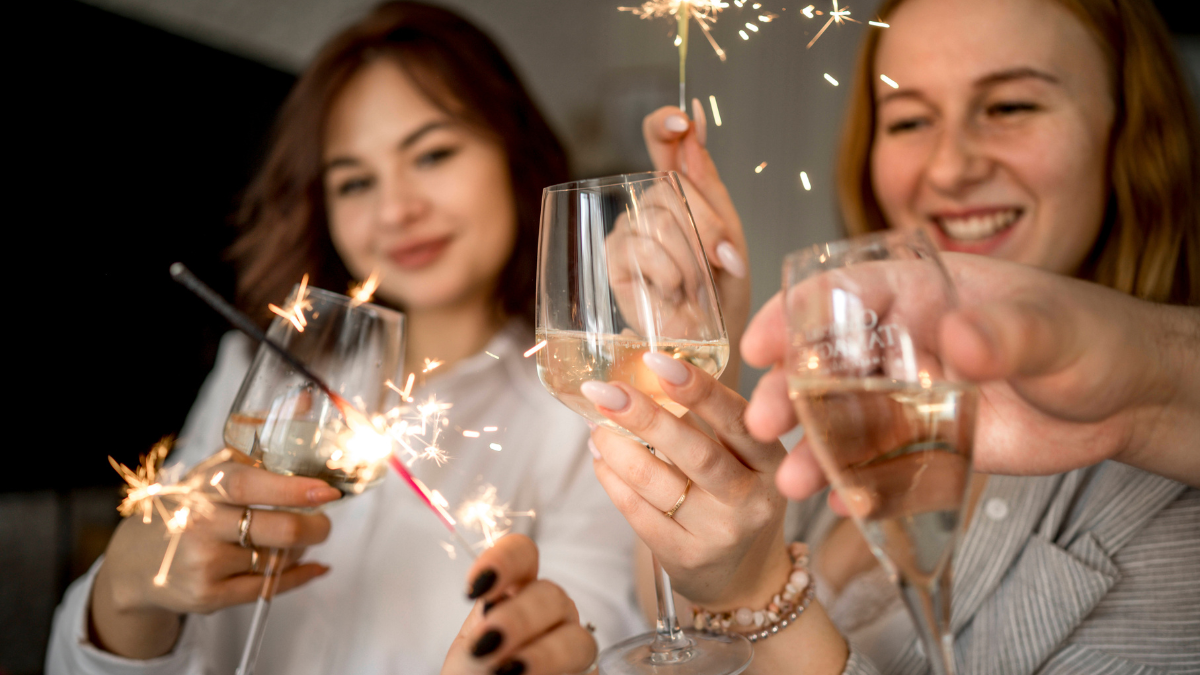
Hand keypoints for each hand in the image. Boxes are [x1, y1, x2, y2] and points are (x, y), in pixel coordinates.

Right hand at [90, 450, 339, 658]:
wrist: (136, 563)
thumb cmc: (189, 506)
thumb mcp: (212, 470)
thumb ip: (257, 438)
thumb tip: (305, 399)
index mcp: (202, 487)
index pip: (249, 485)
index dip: (293, 489)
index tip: (328, 491)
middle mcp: (199, 525)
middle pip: (276, 530)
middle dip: (314, 527)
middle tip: (325, 520)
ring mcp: (203, 564)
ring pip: (277, 559)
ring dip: (300, 549)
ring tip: (300, 539)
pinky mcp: (208, 597)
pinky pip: (268, 588)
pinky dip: (298, 576)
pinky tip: (311, 566)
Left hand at [442, 534, 596, 674]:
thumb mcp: (468, 656)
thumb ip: (482, 640)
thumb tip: (493, 632)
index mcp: (514, 592)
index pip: (522, 555)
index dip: (504, 561)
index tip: (477, 586)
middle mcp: (546, 611)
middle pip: (550, 595)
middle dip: (519, 618)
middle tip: (487, 644)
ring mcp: (570, 643)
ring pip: (576, 638)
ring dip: (545, 654)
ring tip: (509, 672)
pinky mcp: (585, 671)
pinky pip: (586, 668)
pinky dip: (559, 671)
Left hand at [582, 353, 789, 610]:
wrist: (746, 578)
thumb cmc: (737, 500)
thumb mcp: (744, 460)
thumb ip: (708, 421)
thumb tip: (645, 372)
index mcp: (771, 461)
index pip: (736, 419)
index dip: (698, 389)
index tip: (658, 361)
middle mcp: (752, 498)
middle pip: (696, 452)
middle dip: (645, 416)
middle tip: (605, 391)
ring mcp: (720, 532)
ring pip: (658, 483)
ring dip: (618, 449)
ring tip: (597, 427)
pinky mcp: (686, 557)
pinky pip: (638, 513)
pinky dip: (612, 482)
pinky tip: (602, 461)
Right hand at [643, 104, 750, 384]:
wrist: (715, 343)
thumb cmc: (726, 290)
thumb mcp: (730, 232)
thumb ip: (708, 185)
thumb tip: (693, 126)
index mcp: (680, 190)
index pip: (660, 140)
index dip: (665, 124)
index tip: (685, 121)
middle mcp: (649, 205)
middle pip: (670, 187)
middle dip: (706, 227)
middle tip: (721, 263)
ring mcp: (629, 231)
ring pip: (660, 220)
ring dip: (691, 260)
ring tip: (698, 287)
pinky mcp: (614, 259)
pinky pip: (642, 249)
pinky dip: (668, 274)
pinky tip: (673, 293)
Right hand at [742, 253, 1199, 499]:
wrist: (1127, 401)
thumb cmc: (1091, 338)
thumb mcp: (1053, 327)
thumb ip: (1006, 331)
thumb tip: (955, 336)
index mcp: (922, 292)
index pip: (841, 292)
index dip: (792, 314)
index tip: (760, 346)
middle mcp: (903, 342)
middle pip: (826, 360)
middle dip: (788, 391)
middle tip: (764, 422)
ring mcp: (910, 394)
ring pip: (844, 418)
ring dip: (812, 447)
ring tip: (793, 479)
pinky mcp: (927, 442)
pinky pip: (881, 463)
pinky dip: (858, 483)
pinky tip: (844, 503)